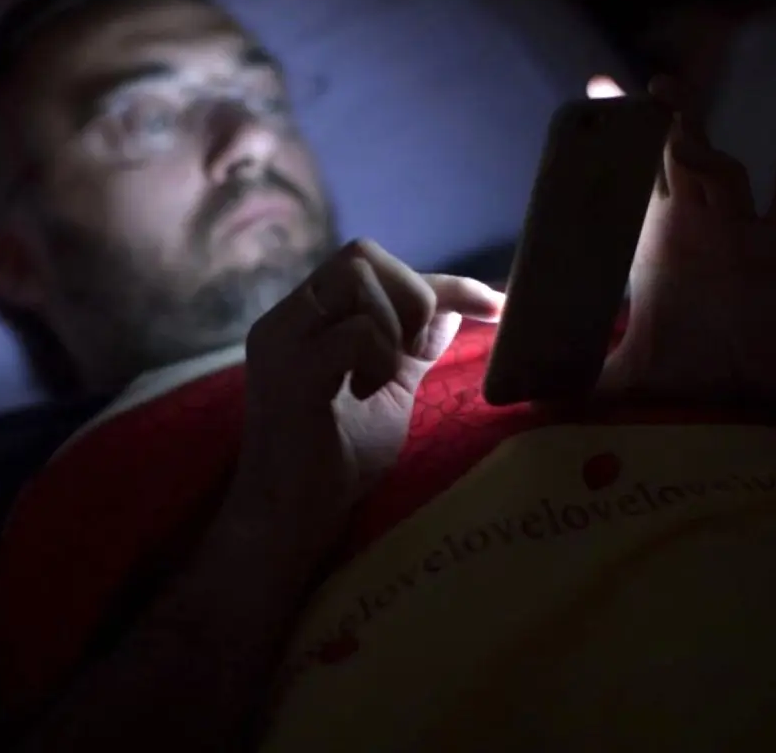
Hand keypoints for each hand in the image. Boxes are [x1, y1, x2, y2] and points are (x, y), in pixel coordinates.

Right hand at [227, 239, 503, 556]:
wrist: (289, 520)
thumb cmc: (335, 461)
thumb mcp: (388, 391)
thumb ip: (413, 348)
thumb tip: (452, 308)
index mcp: (306, 318)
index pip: (372, 265)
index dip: (440, 280)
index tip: (494, 305)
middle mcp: (286, 317)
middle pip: (361, 255)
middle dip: (412, 295)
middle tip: (416, 352)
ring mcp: (281, 339)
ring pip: (356, 278)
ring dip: (393, 327)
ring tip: (383, 378)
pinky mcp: (289, 371)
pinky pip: (354, 332)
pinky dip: (378, 356)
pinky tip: (364, 393)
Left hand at [590, 75, 775, 407]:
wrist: (756, 405)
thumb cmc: (700, 378)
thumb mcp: (631, 375)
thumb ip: (586, 378)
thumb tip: (524, 401)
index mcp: (658, 245)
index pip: (632, 182)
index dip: (614, 145)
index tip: (591, 101)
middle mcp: (699, 230)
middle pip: (675, 159)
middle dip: (657, 122)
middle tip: (628, 89)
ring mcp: (743, 236)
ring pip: (722, 172)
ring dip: (696, 144)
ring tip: (671, 113)